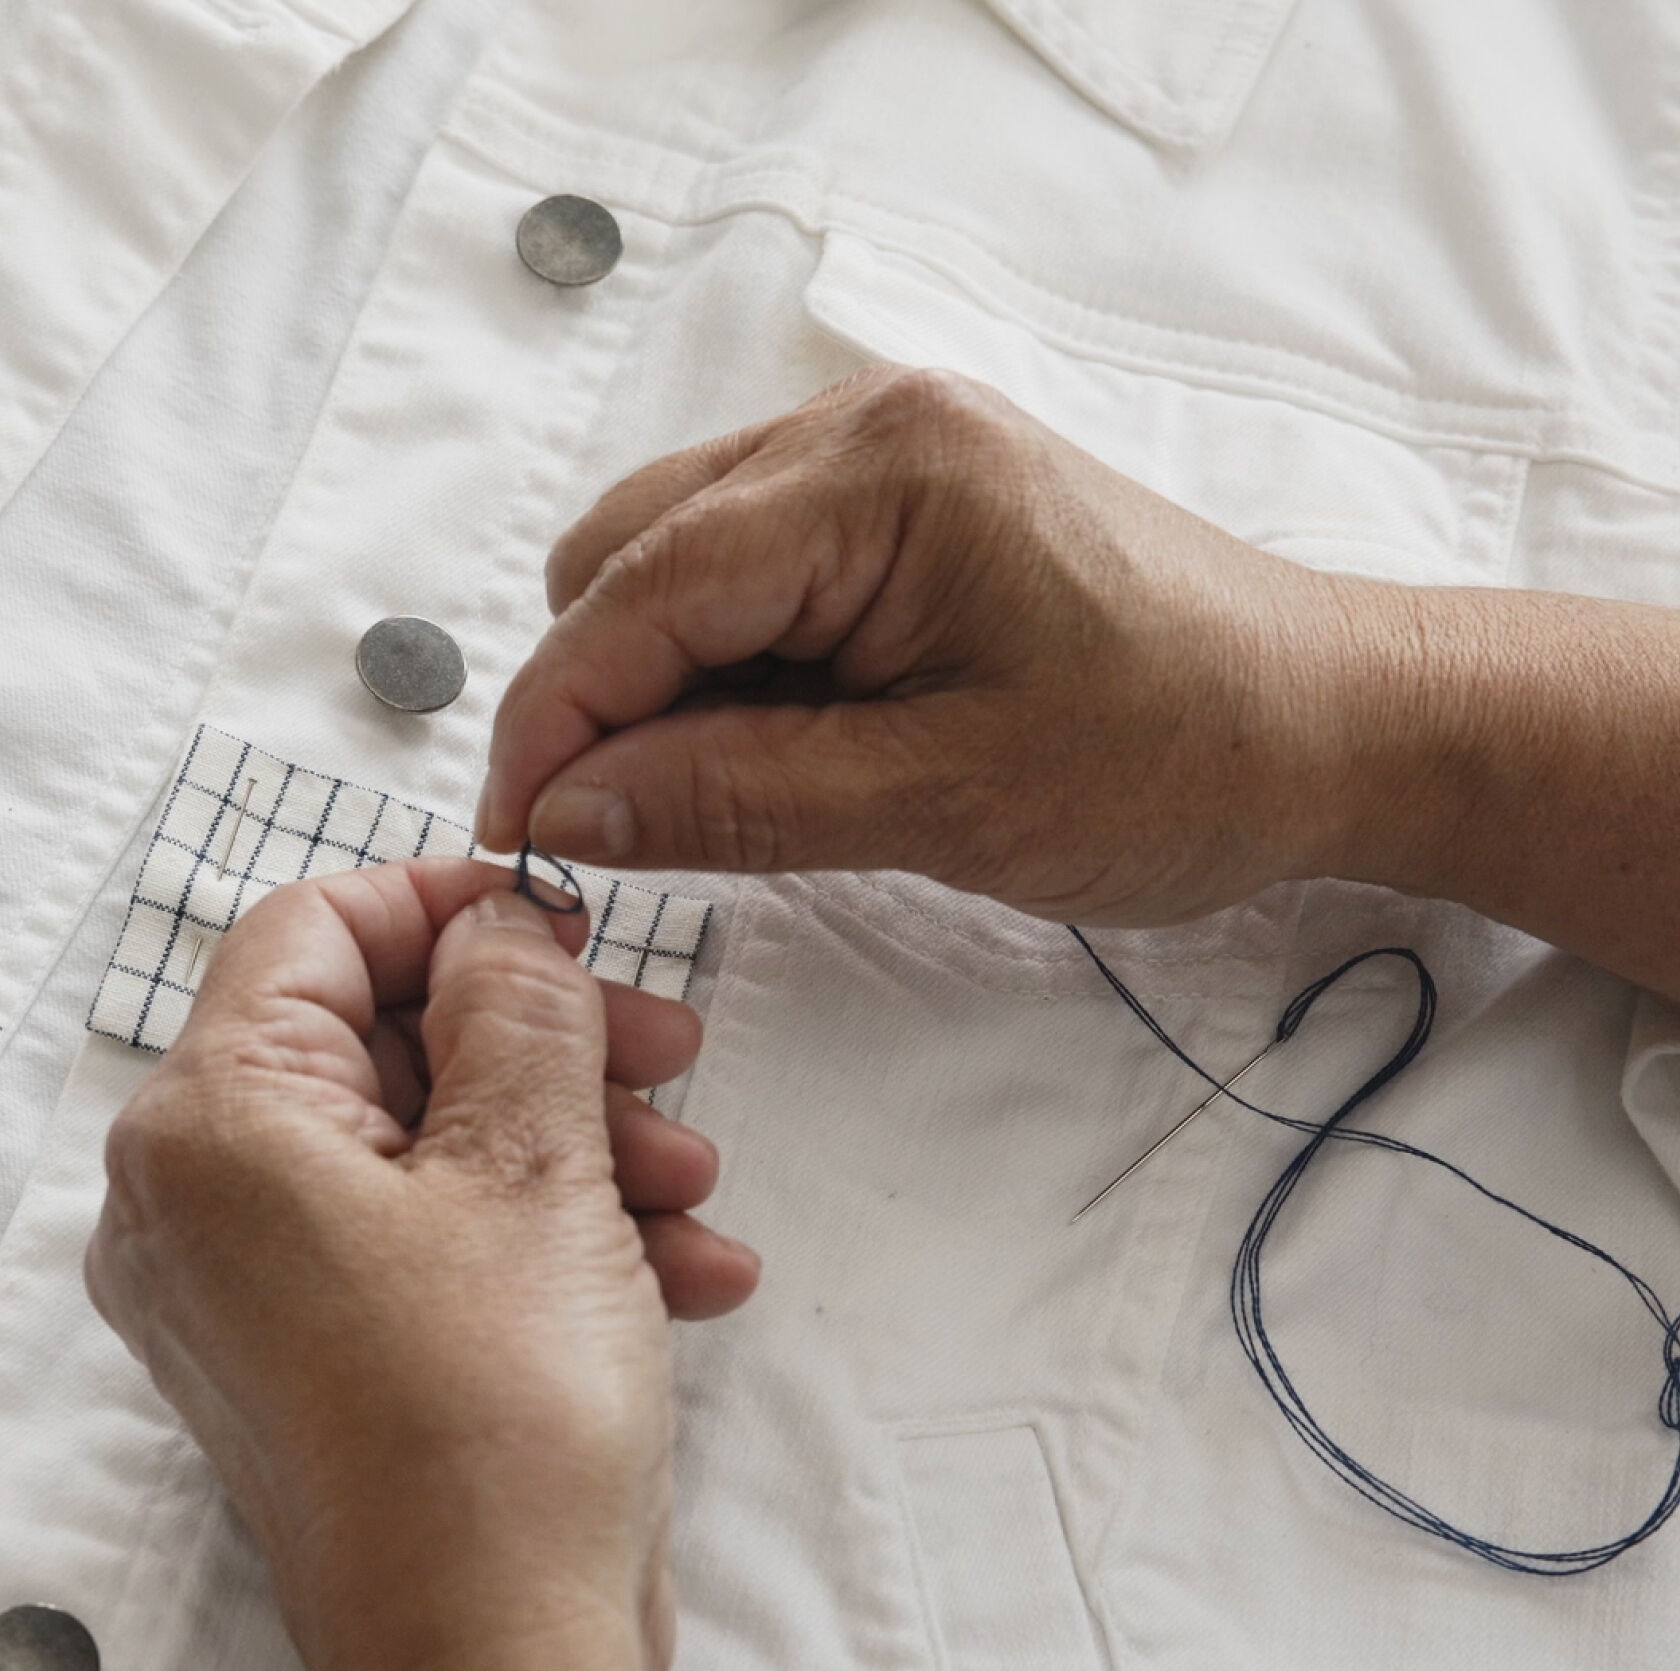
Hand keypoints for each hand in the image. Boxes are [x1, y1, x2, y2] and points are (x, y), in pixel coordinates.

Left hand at [86, 859, 758, 1670]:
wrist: (498, 1660)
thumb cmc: (492, 1433)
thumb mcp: (537, 1163)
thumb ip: (522, 1005)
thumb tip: (502, 927)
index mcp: (215, 1128)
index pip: (314, 930)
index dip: (450, 905)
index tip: (558, 918)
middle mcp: (211, 1201)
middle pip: (394, 1036)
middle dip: (551, 1041)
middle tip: (662, 1046)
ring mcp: (270, 1281)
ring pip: (438, 1136)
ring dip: (582, 1141)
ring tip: (690, 1183)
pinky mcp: (336, 1342)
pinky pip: (444, 1232)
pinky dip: (559, 1228)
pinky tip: (681, 1267)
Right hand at [476, 365, 1356, 924]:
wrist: (1334, 725)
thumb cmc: (1185, 755)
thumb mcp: (949, 800)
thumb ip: (739, 799)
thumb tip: (567, 810)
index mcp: (883, 469)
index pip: (642, 585)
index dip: (556, 716)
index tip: (514, 837)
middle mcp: (866, 427)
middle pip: (634, 554)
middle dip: (604, 697)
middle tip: (632, 835)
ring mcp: (884, 457)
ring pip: (678, 564)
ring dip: (668, 688)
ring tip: (735, 800)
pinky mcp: (904, 508)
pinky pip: (754, 580)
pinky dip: (733, 672)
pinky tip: (788, 748)